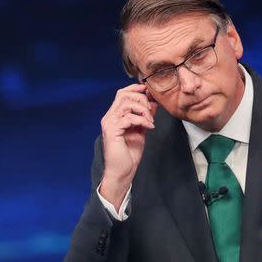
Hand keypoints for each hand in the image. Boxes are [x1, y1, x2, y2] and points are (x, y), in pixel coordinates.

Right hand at [99, 83, 156, 208]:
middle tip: (151, 112)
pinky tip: (149, 127)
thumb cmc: (129, 153)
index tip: (149, 93)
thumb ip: (144, 116)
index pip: (122, 93)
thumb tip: (153, 103)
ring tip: (150, 121)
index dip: (136, 89)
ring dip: (143, 110)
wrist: (122, 171)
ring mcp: (109, 124)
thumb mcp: (141, 130)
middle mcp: (109, 117)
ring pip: (127, 104)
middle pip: (124, 95)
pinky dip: (142, 120)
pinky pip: (129, 118)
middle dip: (142, 100)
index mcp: (114, 116)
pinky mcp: (112, 131)